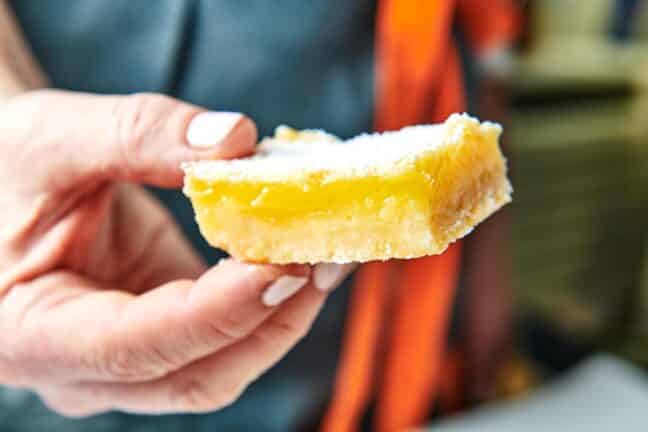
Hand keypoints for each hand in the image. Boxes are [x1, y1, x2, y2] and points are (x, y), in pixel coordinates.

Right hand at [0, 90, 352, 415]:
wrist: (7, 183)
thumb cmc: (8, 164)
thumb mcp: (55, 137)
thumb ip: (140, 134)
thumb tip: (238, 139)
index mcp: (30, 333)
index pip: (136, 346)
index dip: (219, 312)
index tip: (284, 263)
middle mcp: (84, 368)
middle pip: (198, 374)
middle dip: (272, 320)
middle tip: (327, 256)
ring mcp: (130, 360)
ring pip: (223, 365)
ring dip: (283, 314)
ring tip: (327, 253)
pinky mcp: (165, 334)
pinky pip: (228, 335)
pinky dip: (270, 299)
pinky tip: (298, 253)